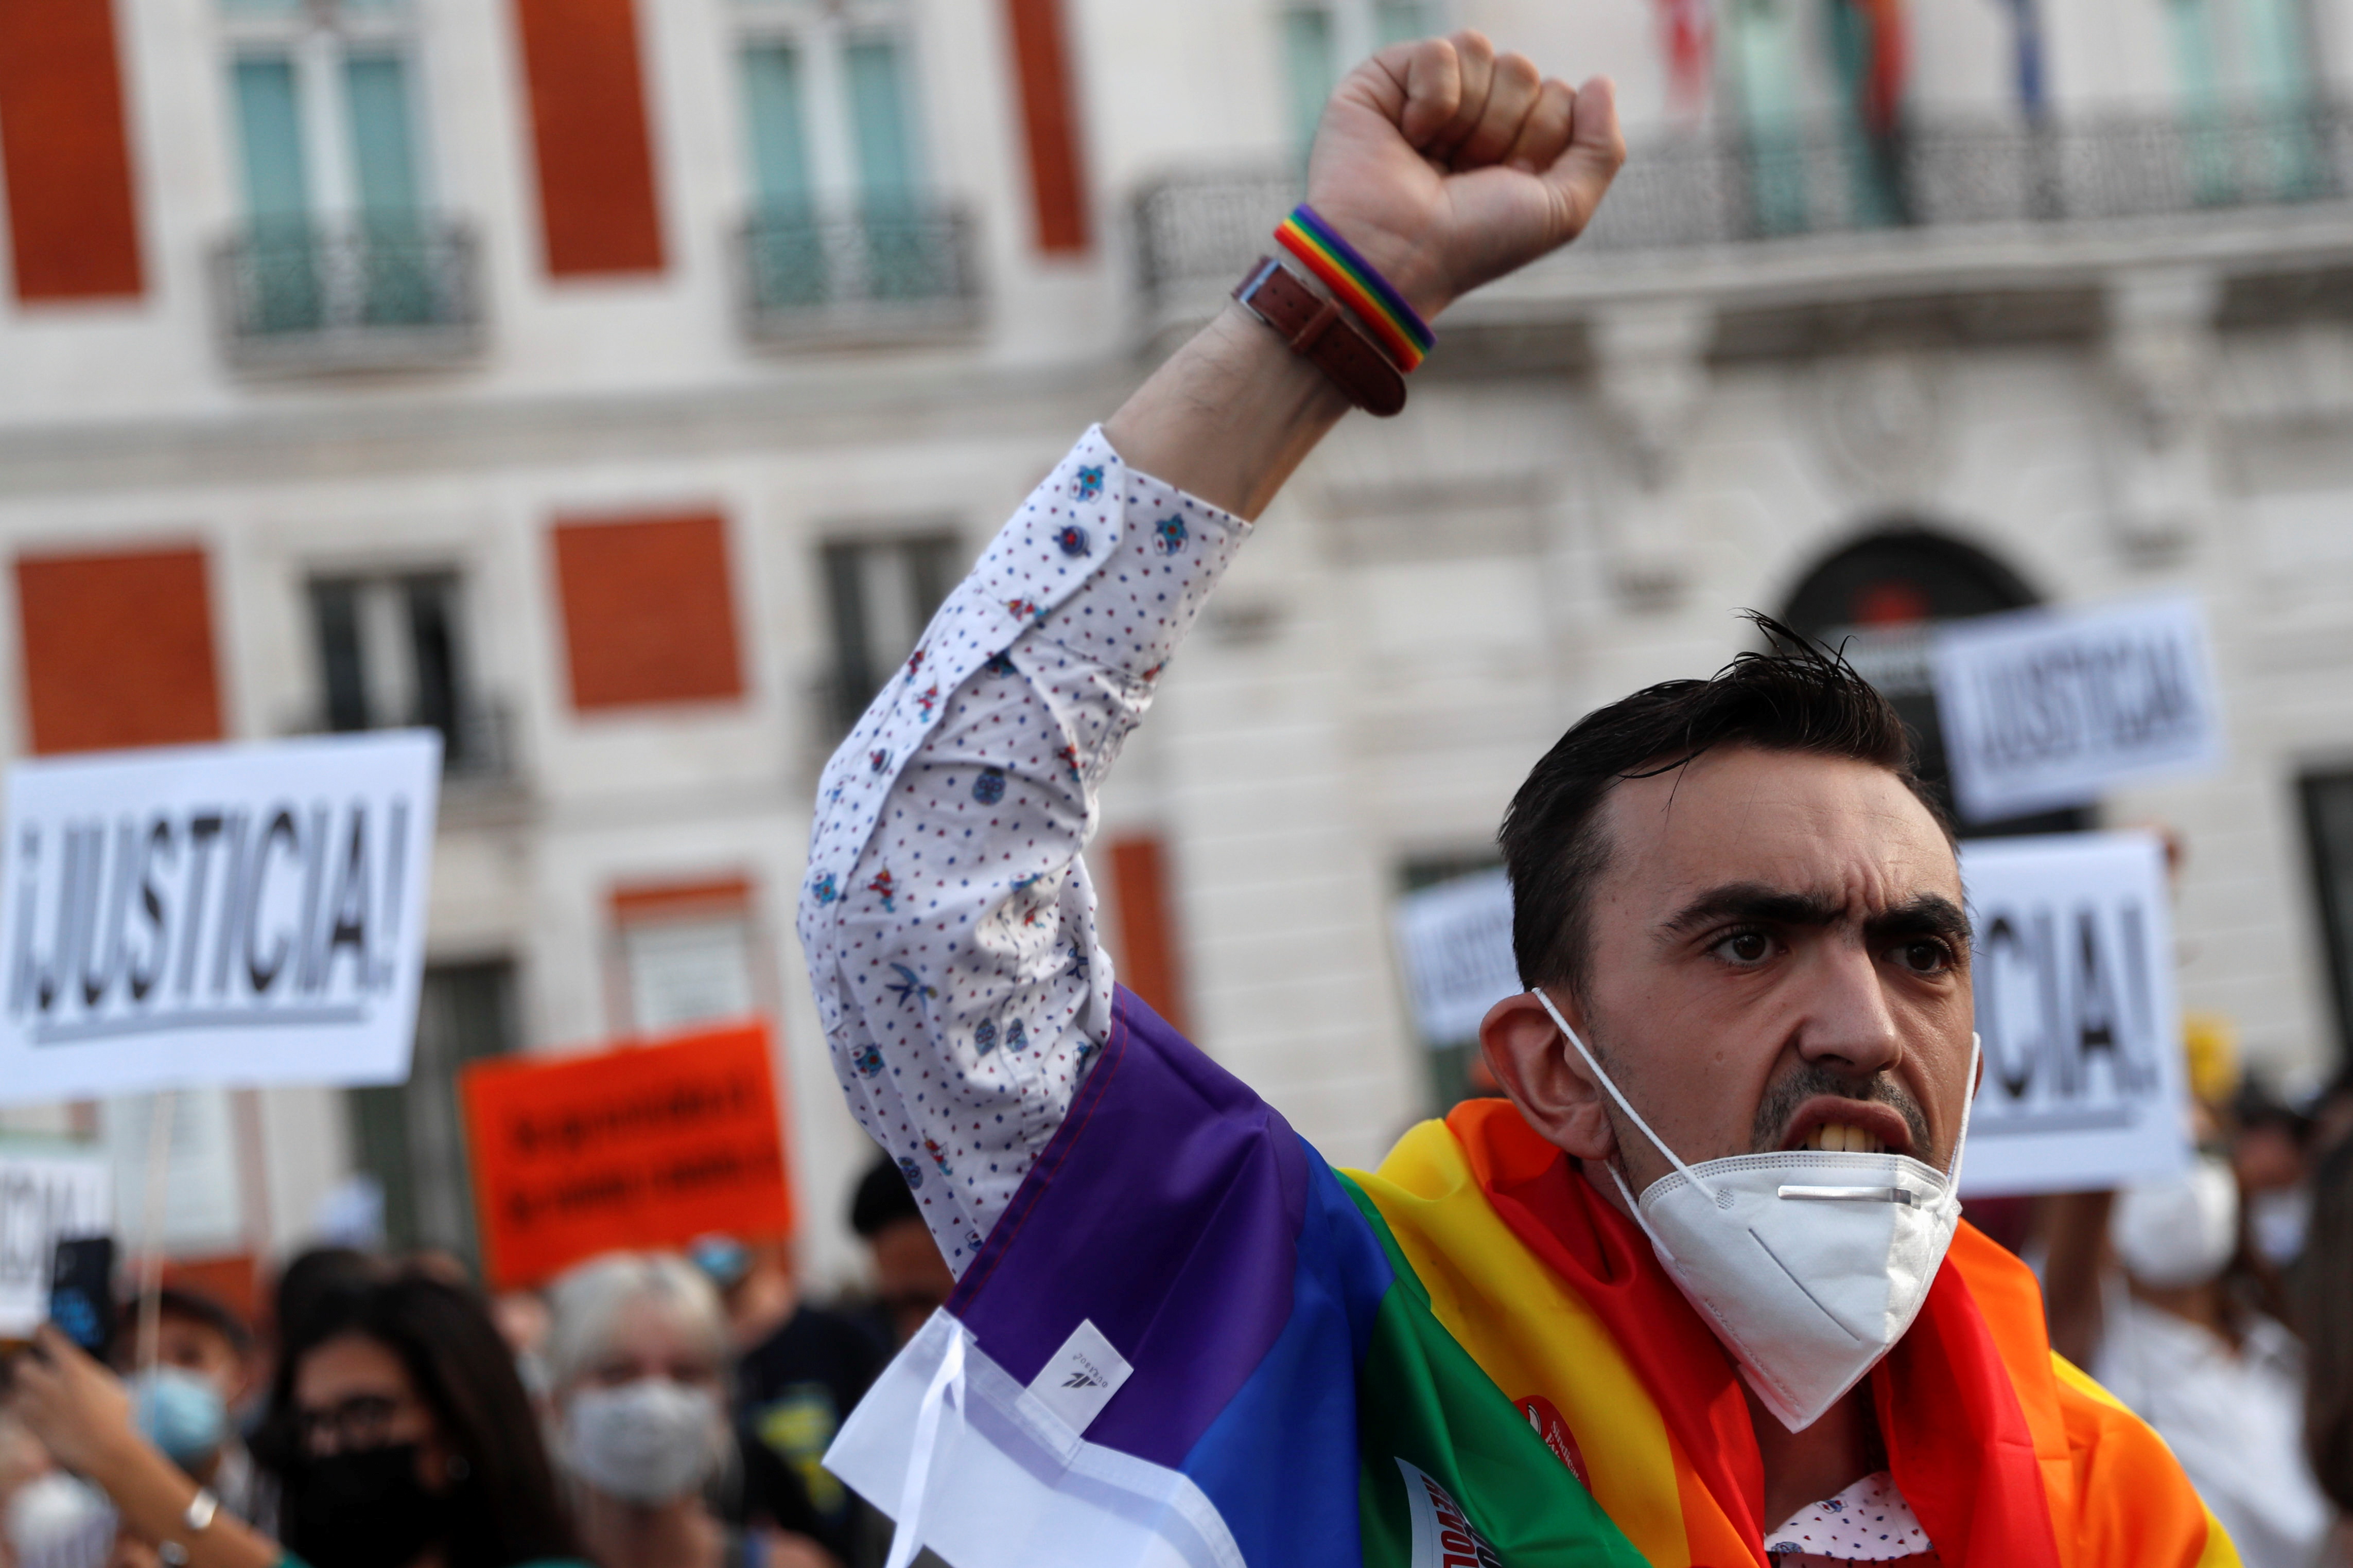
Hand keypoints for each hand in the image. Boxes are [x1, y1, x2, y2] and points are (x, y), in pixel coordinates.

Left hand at [14, 1326, 135, 1475]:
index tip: (40, 1327)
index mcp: (74, 1368)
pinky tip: (33, 1408)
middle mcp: (51, 1384)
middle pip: (22, 1365)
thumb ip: (91, 1375)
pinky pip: (18, 1410)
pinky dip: (23, 1407)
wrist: (105, 1450)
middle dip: (27, 1364)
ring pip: (17, 1389)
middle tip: (34, 1366)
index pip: (50, 1339)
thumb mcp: (111, 1386)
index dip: (43, 1330)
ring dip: (25, 1388)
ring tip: (35, 1391)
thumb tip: (81, 1370)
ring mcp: (39, 1406)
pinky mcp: (32, 1425)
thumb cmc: (116, 1418)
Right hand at [1304, 32, 1624, 318]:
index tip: (1505, 184)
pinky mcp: (1387, 79)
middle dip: (1502, 127)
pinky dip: (1431, 98)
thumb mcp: (1562, 211)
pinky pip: (1438, 50)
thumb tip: (1598, 81)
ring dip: (1467, 115)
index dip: (1539, 140)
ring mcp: (1429, 95)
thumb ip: (1602, 149)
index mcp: (1514, 144)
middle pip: (1522, 71)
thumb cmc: (1472, 245)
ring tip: (1434, 157)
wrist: (1396, 254)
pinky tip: (1408, 136)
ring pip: (1481, 51)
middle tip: (1466, 174)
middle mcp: (1474, 117)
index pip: (1558, 96)